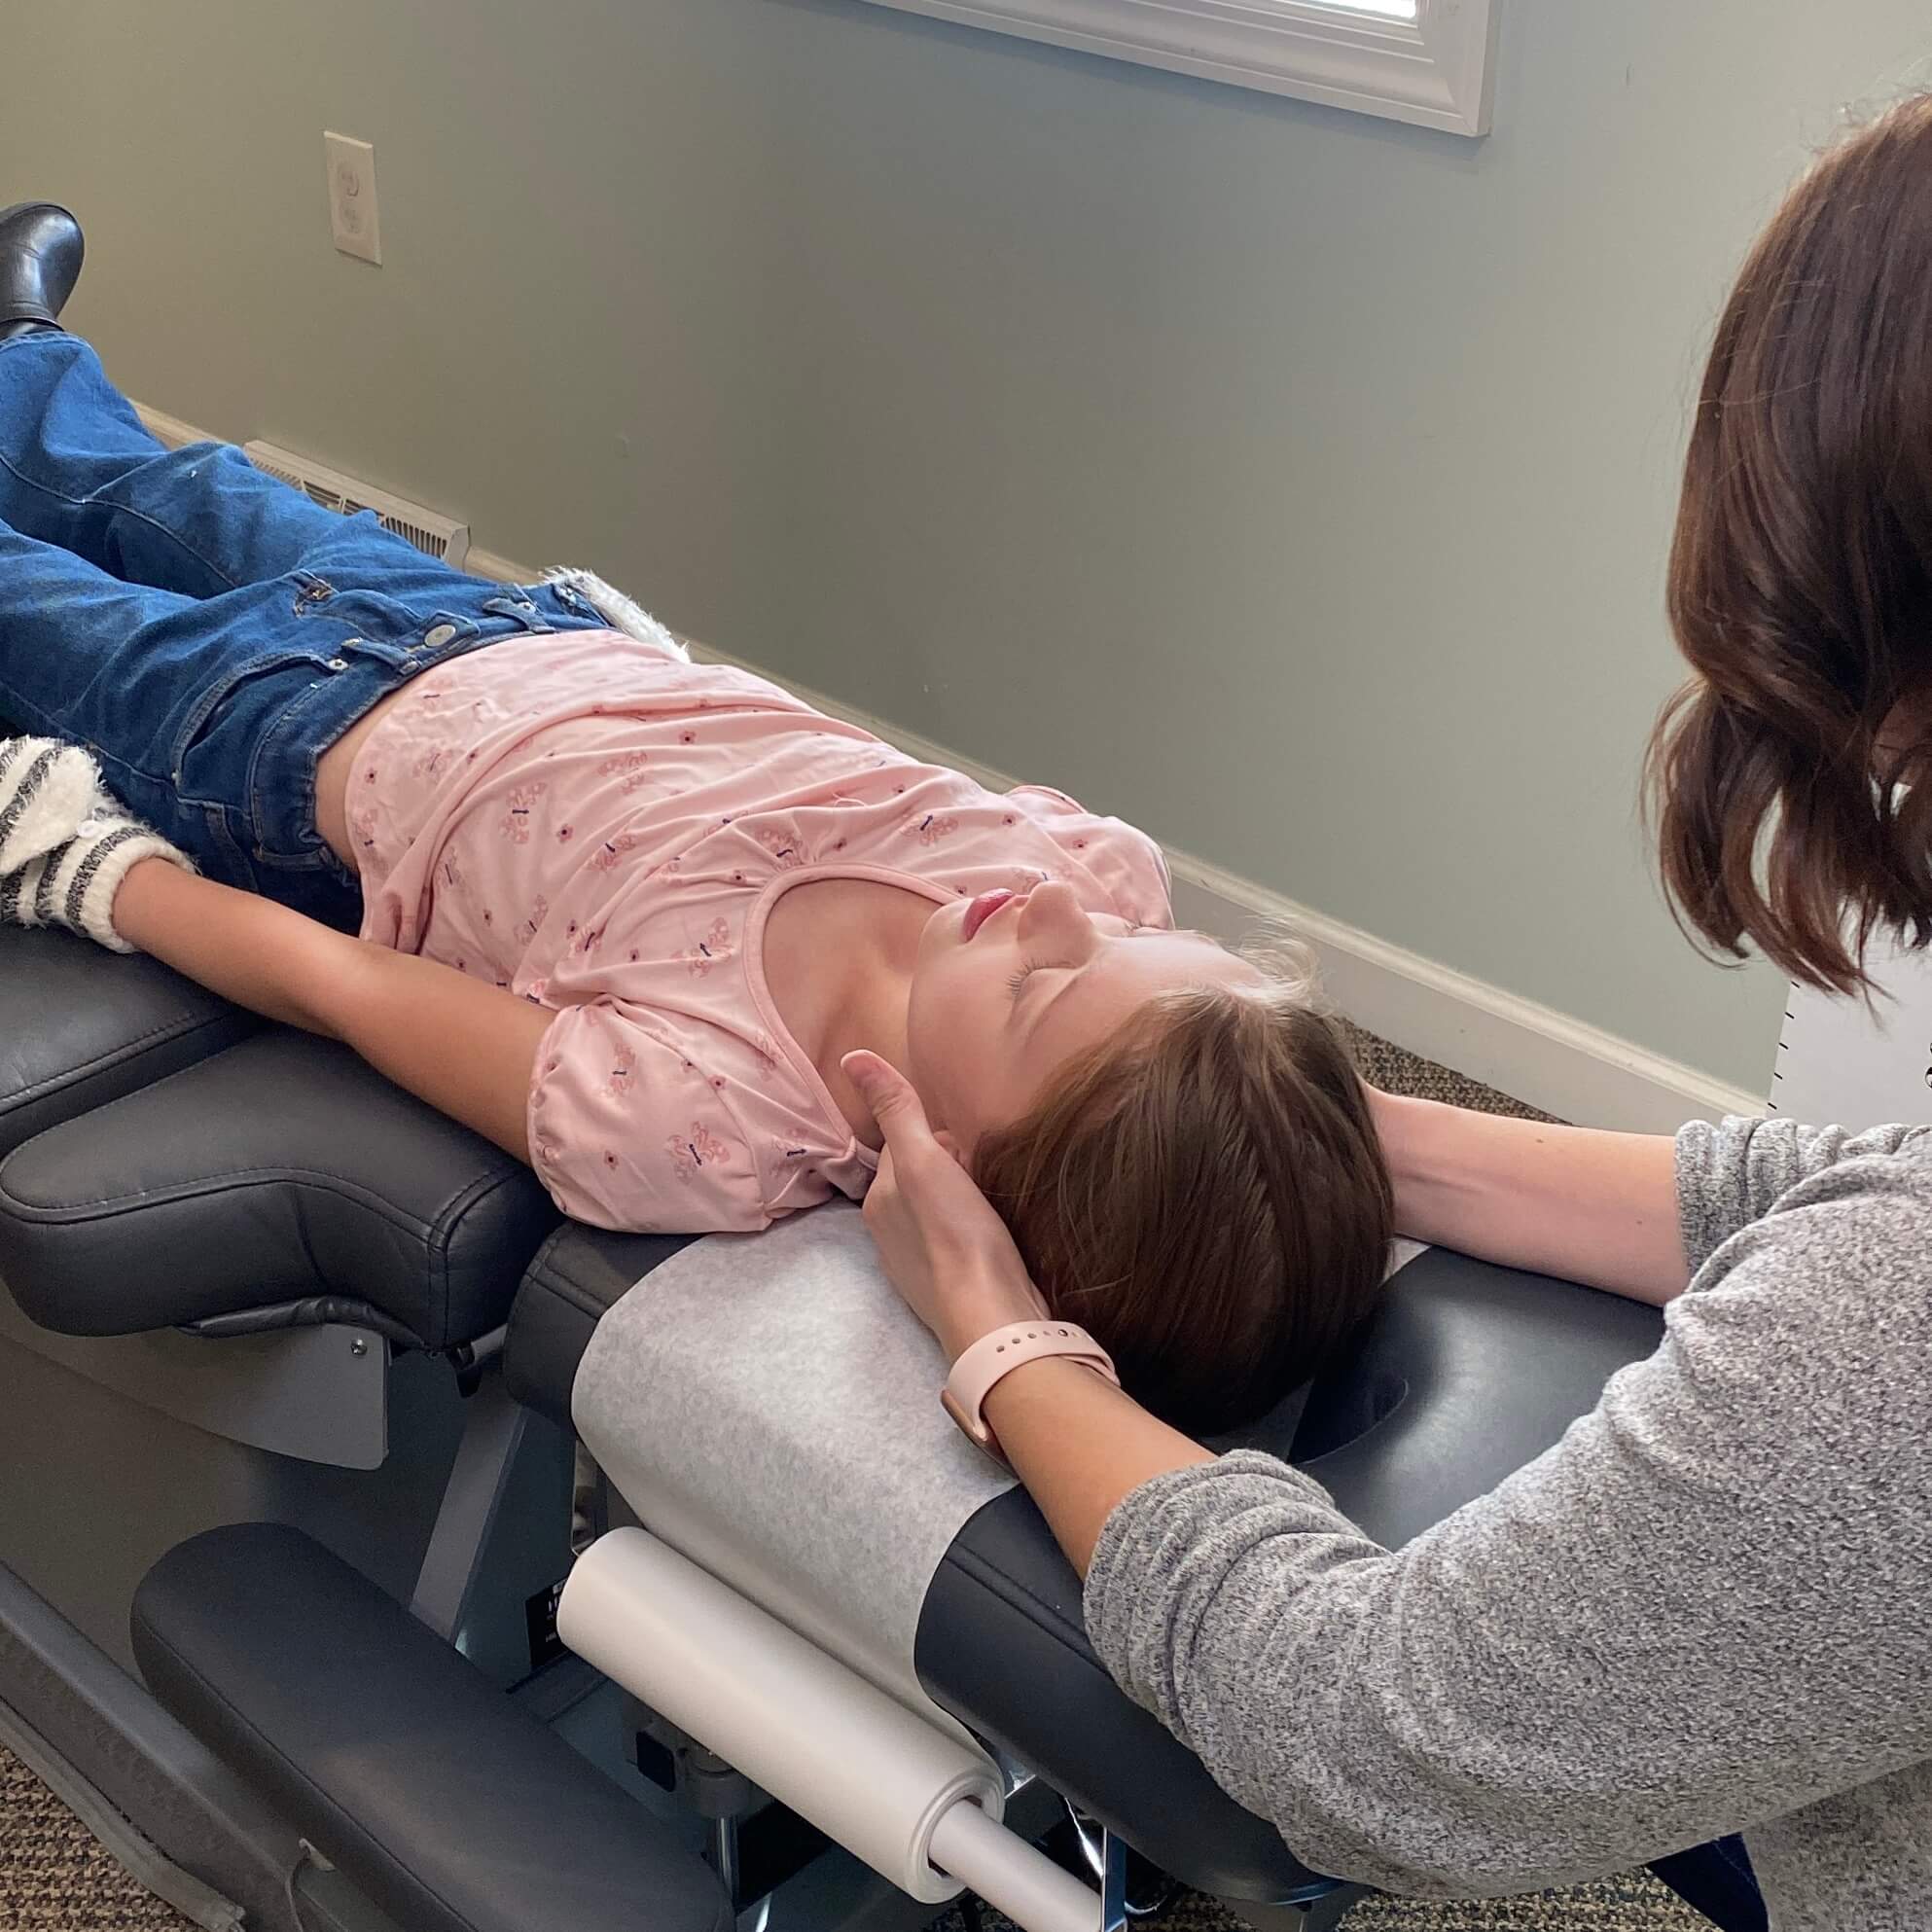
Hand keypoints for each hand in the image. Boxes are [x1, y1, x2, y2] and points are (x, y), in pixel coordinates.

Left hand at [842, 1051, 1048, 1361]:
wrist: (990, 1315)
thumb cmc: (957, 1233)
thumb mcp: (924, 1159)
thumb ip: (895, 1110)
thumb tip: (853, 1057)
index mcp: (878, 1198)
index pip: (902, 1144)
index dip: (936, 1137)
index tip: (963, 1147)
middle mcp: (887, 1231)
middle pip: (919, 1176)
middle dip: (949, 1166)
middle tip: (981, 1173)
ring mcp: (915, 1263)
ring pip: (937, 1208)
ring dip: (961, 1198)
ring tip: (991, 1202)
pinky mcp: (946, 1285)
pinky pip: (954, 1239)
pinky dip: (970, 1229)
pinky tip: (993, 1235)